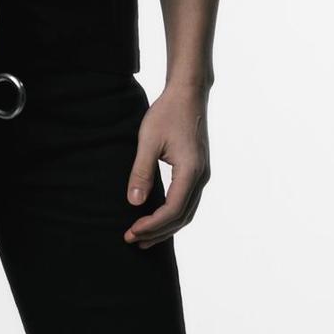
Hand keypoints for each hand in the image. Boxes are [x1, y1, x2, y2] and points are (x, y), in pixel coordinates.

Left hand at [123, 84, 210, 248]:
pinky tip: (158, 217)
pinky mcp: (198, 170)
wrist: (189, 93)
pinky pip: (187, 201)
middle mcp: (201, 177)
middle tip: (133, 240)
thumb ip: (141, 172)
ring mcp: (202, 175)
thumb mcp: (149, 140)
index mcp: (190, 171)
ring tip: (144, 237)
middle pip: (181, 217)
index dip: (152, 226)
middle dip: (157, 232)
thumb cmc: (167, 112)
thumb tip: (133, 203)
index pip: (172, 210)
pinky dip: (173, 215)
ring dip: (165, 227)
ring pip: (186, 212)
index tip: (131, 232)